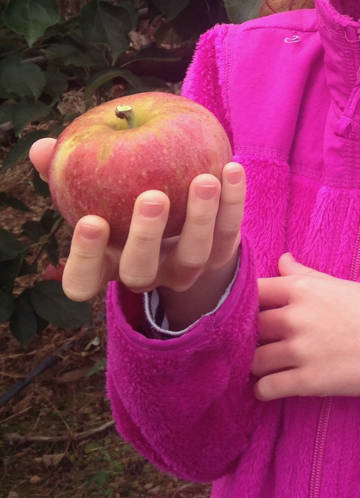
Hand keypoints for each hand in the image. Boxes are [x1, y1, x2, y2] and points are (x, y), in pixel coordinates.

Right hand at [30, 139, 244, 324]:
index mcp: (105, 264)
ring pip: (192, 258)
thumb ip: (65, 170)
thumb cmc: (120, 198)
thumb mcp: (91, 186)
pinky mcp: (217, 255)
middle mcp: (143, 273)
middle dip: (146, 237)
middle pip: (140, 272)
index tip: (91, 221)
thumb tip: (42, 149)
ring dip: (200, 220)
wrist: (176, 216)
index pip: (84, 281)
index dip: (85, 260)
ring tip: (204, 180)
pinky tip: (231, 169)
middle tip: (153, 198)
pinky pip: (227, 235)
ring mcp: (182, 270)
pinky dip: (233, 204)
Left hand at [252, 253, 359, 399]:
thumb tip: (282, 259)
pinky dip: (262, 391)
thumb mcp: (340, 286)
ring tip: (260, 368)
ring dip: (254, 366)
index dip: (246, 305)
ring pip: (253, 360)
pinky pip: (267, 387)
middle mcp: (295, 317)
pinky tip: (266, 389)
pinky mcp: (309, 381)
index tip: (248, 315)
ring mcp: (301, 350)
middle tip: (253, 346)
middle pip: (249, 328)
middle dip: (249, 338)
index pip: (253, 291)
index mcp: (302, 289)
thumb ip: (305, 275)